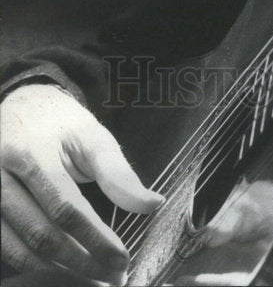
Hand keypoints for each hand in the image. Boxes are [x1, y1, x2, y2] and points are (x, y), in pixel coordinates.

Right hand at [1, 83, 163, 283]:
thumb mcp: (91, 135)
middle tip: (113, 277)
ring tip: (94, 280)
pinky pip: (6, 250)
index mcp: (31, 151)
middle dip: (82, 262)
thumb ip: (117, 172)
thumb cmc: (61, 124)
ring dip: (58, 274)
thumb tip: (152, 205)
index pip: (65, 207)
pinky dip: (35, 268)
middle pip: (42, 234)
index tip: (122, 259)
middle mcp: (0, 175)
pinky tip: (63, 273)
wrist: (22, 107)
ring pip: (20, 250)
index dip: (95, 238)